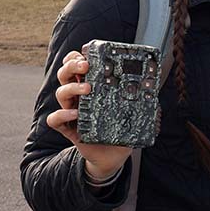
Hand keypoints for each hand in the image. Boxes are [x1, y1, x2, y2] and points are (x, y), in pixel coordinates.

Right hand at [45, 50, 132, 179]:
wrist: (113, 155)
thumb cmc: (121, 128)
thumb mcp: (132, 109)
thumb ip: (141, 98)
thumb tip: (155, 88)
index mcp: (91, 87)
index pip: (76, 66)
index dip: (76, 57)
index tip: (87, 55)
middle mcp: (79, 97)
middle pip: (65, 74)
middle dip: (72, 65)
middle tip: (86, 66)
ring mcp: (72, 111)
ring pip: (60, 92)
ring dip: (72, 87)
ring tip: (87, 89)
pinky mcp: (69, 129)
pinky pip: (55, 120)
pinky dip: (62, 114)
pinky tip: (75, 114)